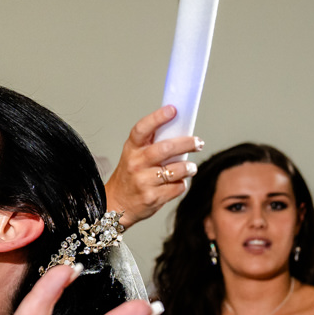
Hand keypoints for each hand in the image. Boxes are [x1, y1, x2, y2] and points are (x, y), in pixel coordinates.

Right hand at [101, 106, 201, 227]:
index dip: (157, 118)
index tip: (173, 110)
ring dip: (189, 168)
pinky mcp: (152, 197)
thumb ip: (152, 144)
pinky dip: (181, 184)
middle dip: (187, 143)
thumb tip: (179, 128)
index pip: (142, 129)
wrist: (116, 204)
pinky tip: (176, 183)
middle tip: (197, 142)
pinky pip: (178, 187)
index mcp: (131, 149)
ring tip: (190, 168)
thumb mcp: (134, 156)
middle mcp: (135, 163)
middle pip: (166, 148)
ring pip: (177, 169)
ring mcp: (143, 181)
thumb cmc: (130, 176)